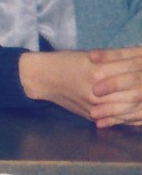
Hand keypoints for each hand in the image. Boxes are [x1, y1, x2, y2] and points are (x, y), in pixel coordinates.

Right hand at [19, 48, 141, 126]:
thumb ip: (118, 57)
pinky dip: (134, 118)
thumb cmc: (66, 62)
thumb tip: (141, 57)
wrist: (42, 78)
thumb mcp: (91, 54)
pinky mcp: (92, 115)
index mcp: (98, 72)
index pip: (134, 70)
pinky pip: (120, 119)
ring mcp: (96, 106)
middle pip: (136, 93)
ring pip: (131, 109)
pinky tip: (140, 116)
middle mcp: (98, 91)